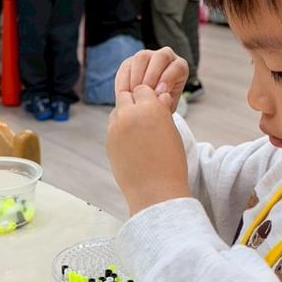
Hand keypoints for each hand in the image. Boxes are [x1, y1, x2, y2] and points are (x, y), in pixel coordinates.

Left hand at [107, 84, 190, 215]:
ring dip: (125, 115)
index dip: (148, 97)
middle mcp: (130, 114)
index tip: (154, 106)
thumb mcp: (172, 132)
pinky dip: (120, 130)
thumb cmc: (171, 163)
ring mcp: (116, 128)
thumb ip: (162, 112)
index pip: (143, 89)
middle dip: (134, 102)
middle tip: (144, 117)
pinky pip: (113, 128)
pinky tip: (132, 144)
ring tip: (138, 132)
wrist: (156, 191)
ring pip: (117, 111)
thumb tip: (160, 97)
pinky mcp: (108, 142)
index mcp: (150, 108)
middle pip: (126, 96)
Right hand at [115, 48, 188, 113]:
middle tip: (145, 92)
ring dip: (137, 77)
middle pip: (161, 57)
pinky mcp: (131, 61)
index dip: (168, 79)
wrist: (147, 106)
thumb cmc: (163, 104)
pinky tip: (125, 93)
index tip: (159, 93)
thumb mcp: (168, 105)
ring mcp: (147, 56)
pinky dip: (125, 80)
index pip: (177, 67)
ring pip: (142, 58)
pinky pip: (127, 66)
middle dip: (152, 76)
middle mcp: (165, 56)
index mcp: (179, 66)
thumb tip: (160, 96)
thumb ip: (166, 101)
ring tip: (134, 94)